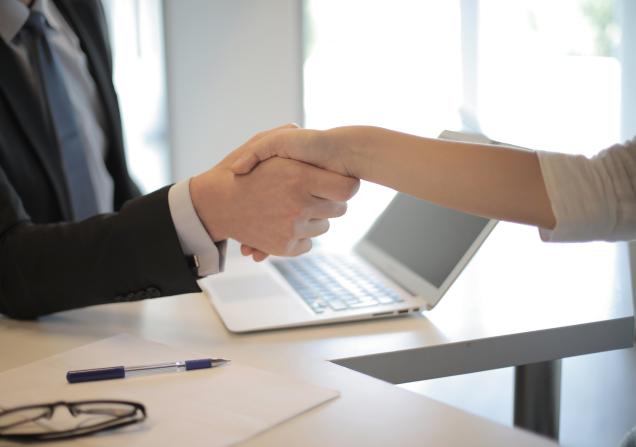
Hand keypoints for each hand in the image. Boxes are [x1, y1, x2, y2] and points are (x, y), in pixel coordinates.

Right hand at [190, 131, 359, 257]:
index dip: (345, 184)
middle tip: (313, 194)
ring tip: (292, 207)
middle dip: (328, 201)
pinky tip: (284, 224)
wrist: (214, 204)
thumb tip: (302, 130)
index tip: (336, 182)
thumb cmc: (238, 171)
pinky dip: (300, 236)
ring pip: (323, 227)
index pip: (347, 188)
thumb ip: (285, 135)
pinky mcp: (284, 247)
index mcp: (299, 178)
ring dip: (313, 219)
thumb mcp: (259, 144)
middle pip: (339, 209)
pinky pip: (307, 244)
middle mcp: (299, 205)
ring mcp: (292, 229)